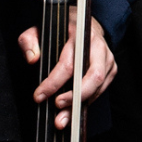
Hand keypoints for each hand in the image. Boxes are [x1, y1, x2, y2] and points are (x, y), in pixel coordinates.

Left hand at [18, 9, 116, 129]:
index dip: (53, 83)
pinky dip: (86, 102)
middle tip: (57, 106)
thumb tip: (32, 59)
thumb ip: (30, 41)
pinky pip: (100, 90)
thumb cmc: (61, 29)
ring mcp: (107, 58)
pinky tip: (73, 109)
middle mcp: (97, 46)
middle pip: (92, 76)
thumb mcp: (40, 29)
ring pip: (97, 86)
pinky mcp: (111, 69)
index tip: (39, 96)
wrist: (83, 24)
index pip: (68, 63)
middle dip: (74, 97)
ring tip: (62, 117)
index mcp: (79, 34)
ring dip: (79, 105)